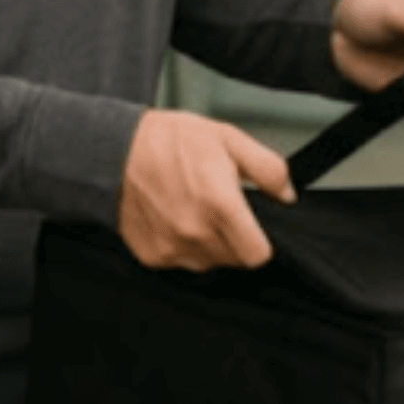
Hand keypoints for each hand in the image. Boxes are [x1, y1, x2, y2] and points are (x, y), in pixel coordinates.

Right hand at [118, 110, 295, 270]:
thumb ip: (267, 169)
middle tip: (224, 210)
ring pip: (209, 264)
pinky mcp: (152, 255)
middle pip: (235, 260)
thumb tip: (287, 194)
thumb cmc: (172, 141)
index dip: (262, 243)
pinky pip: (182, 262)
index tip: (257, 229)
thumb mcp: (230, 139)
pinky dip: (185, 247)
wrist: (117, 150)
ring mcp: (171, 247)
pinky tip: (177, 218)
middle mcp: (195, 232)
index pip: (256, 255)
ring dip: (212, 245)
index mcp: (220, 204)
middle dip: (237, 239)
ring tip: (198, 210)